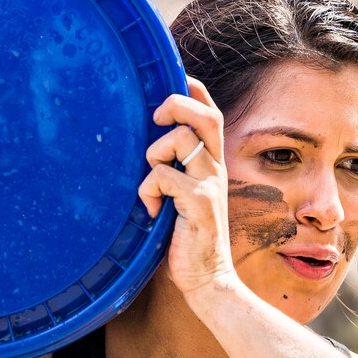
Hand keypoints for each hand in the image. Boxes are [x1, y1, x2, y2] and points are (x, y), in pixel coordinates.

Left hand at [137, 78, 237, 296]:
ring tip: (151, 184)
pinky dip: (147, 192)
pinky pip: (162, 176)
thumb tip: (143, 148)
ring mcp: (210, 184)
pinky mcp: (199, 201)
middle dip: (176, 104)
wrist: (207, 278)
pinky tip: (151, 212)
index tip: (175, 80)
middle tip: (155, 117)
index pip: (211, 114)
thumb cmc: (187, 239)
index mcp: (211, 165)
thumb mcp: (181, 198)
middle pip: (204, 116)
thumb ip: (173, 172)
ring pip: (180, 140)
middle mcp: (215, 169)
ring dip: (154, 155)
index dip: (194, 91)